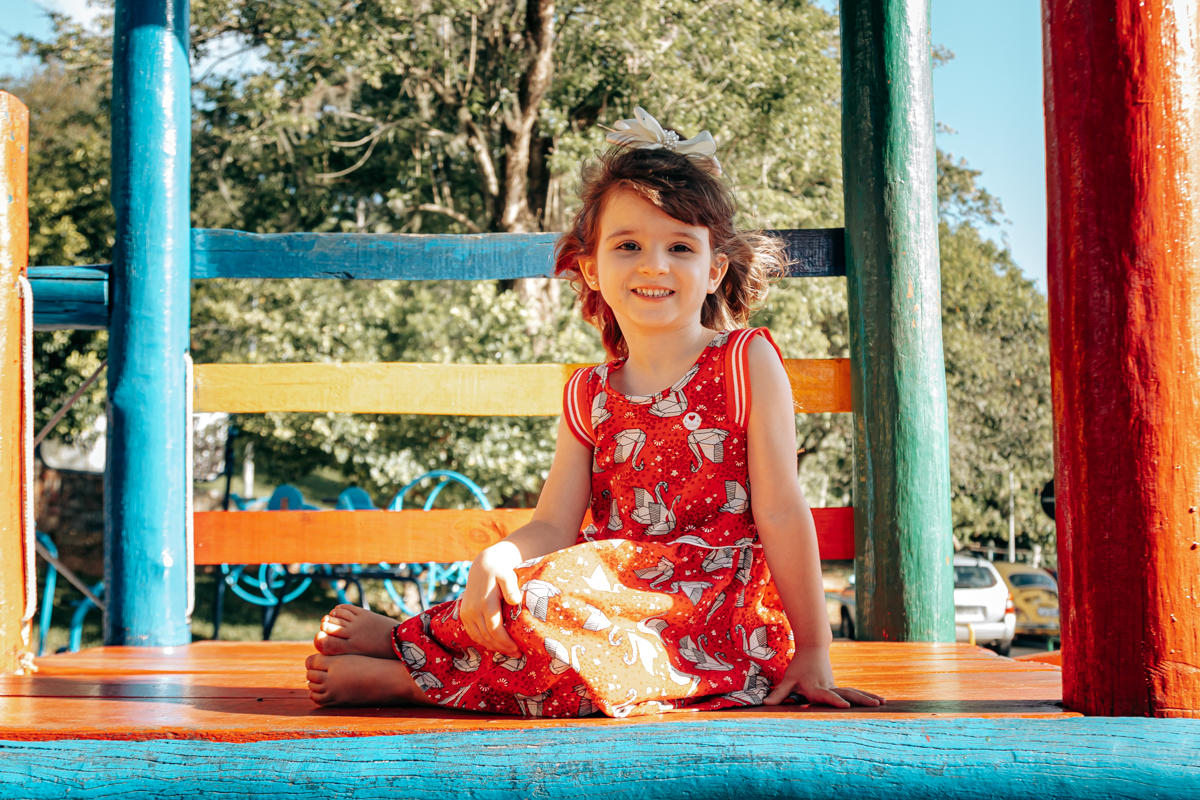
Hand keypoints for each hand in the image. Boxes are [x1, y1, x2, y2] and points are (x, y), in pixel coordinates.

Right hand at [459, 542, 524, 657]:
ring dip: (493, 647)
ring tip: (508, 652)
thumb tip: (515, 601)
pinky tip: (495, 645)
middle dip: (502, 648)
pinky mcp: (464, 614)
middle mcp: (473, 609)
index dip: (505, 641)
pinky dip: (483, 642)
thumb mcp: (507, 575)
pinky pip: (472, 634)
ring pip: (479, 638)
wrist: (483, 565)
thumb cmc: (500, 571)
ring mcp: (466, 613)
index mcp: (485, 602)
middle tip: (517, 654)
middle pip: (487, 636)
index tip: (518, 648)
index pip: (495, 629)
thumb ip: (511, 587)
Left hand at [763, 645, 884, 707]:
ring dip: (867, 697)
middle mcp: (829, 686)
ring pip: (853, 692)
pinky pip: (854, 692)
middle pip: (847, 694)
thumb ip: (779, 693)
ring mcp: (836, 686)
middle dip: (861, 700)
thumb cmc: (799, 666)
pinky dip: (866, 696)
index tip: (846, 706)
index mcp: (816, 686)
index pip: (826, 695)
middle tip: (875, 705)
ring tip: (883, 703)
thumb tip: (765, 704)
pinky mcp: (839, 687)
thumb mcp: (788, 679)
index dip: (834, 701)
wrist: (813, 647)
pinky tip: (879, 701)